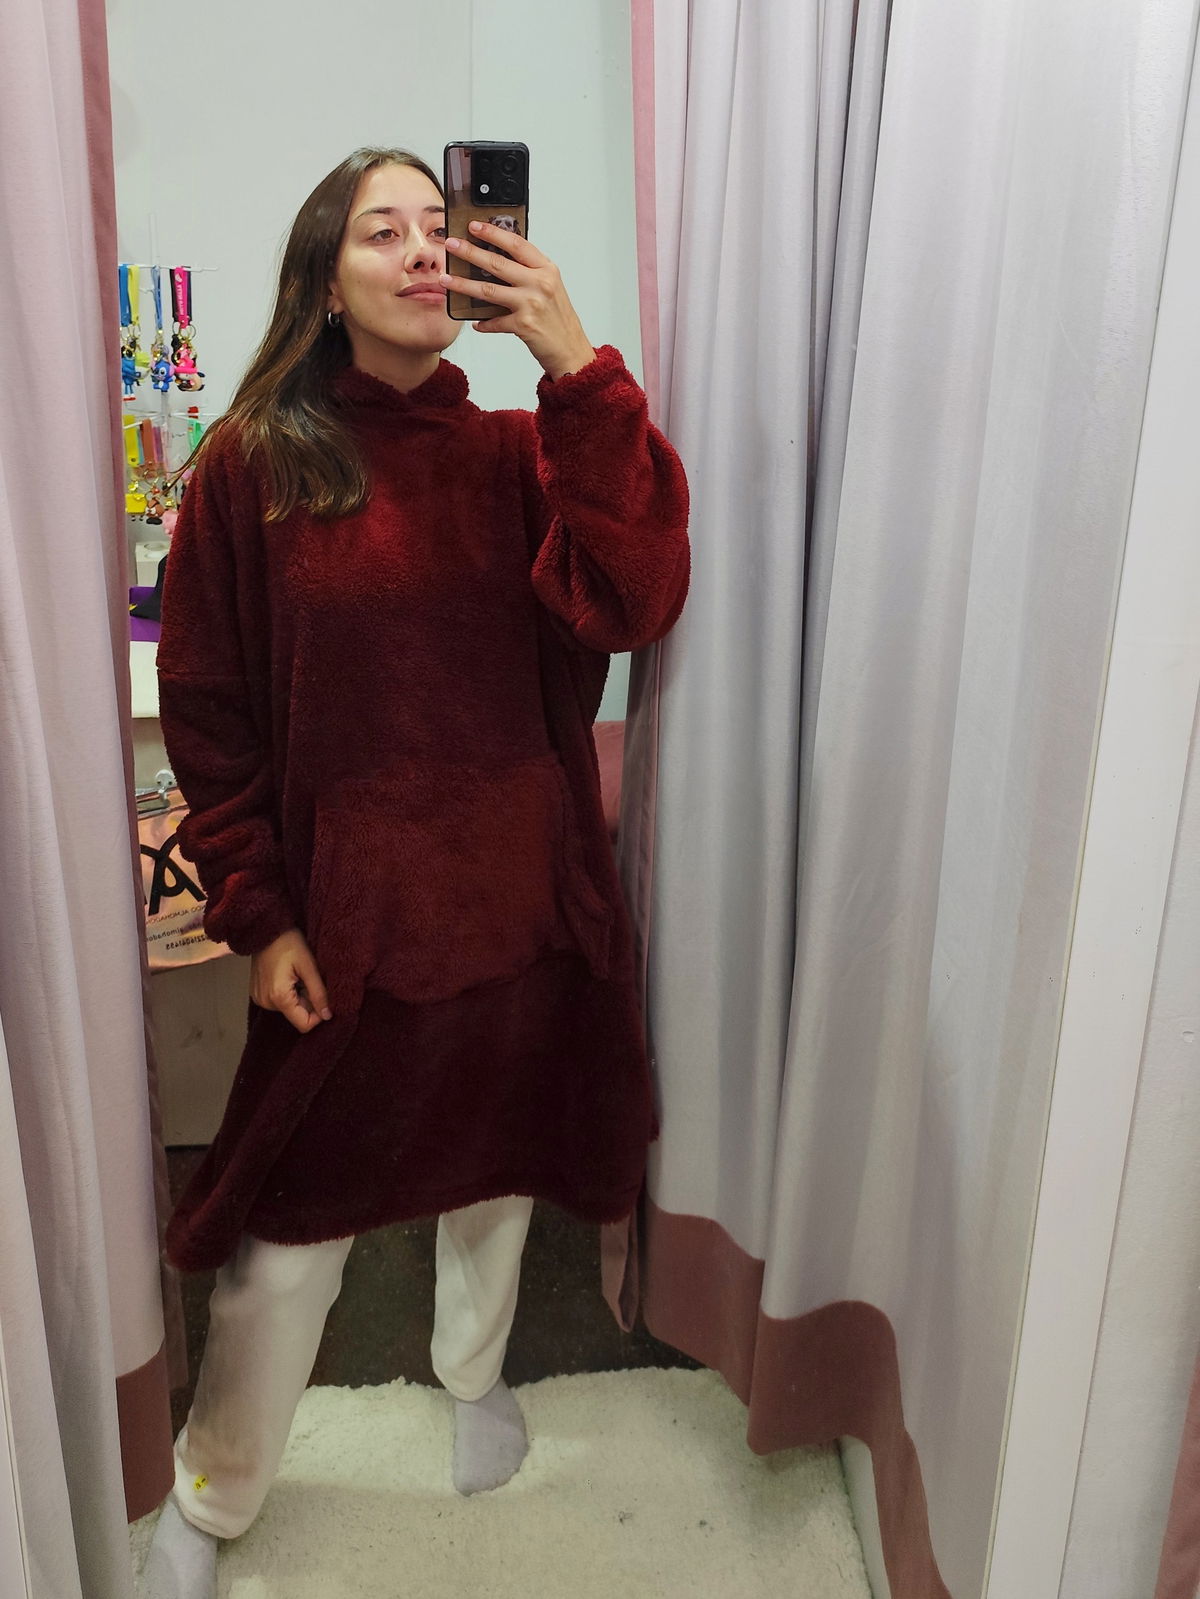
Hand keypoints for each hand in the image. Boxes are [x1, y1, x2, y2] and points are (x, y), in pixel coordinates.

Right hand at [250, 927, 332, 1032]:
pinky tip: (289, 975)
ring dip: (299, 995)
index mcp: (279, 997)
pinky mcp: (257, 993)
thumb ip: (319, 993)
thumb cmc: (288, 942)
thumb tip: (328, 1016)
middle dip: (309, 1001)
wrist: (266, 928)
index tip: (324, 997)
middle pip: (297, 1015)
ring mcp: (259, 999)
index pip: (304, 1025)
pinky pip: (280, 1001)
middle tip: (309, 978)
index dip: (318, 1015)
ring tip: (298, 975)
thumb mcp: (309, 966)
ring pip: (289, 1008)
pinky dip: (289, 992)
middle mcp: (266, 1002)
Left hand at [441, 221, 596, 380]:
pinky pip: (495, 321)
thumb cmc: (558, 318)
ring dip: (463, 284)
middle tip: (451, 245)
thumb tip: (497, 259)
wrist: (570, 349)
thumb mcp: (549, 287)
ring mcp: (531, 304)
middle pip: (497, 263)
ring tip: (446, 279)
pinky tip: (475, 323)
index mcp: (546, 269)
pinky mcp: (523, 325)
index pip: (516, 244)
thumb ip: (529, 272)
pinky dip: (483, 323)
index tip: (474, 225)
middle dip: (470, 252)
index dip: (493, 233)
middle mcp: (540, 283)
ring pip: (488, 290)